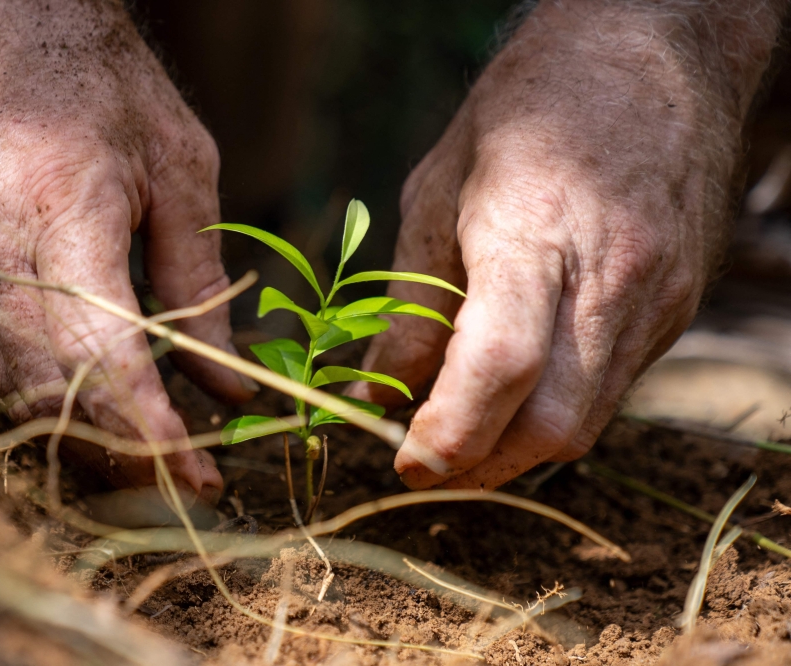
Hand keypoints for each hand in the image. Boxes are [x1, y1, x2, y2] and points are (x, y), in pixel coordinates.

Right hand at [0, 0, 257, 501]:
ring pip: (18, 392)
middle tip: (186, 484)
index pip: (103, 361)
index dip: (153, 433)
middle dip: (123, 456)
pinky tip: (97, 416)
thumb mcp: (181, 168)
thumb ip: (201, 280)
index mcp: (60, 218)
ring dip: (86, 440)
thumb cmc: (99, 81)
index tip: (201, 477)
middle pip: (54, 396)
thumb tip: (228, 383)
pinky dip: (51, 403)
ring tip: (152, 463)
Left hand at [351, 0, 782, 488]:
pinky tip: (521, 388)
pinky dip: (558, 407)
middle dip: (483, 465)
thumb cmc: (527, 110)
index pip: (499, 365)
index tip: (406, 462)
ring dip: (518, 447)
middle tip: (427, 462)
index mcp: (534, 231)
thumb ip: (411, 301)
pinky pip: (613, 387)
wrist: (651, 53)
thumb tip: (381, 393)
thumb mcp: (437, 190)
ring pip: (588, 420)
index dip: (449, 433)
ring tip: (466, 432)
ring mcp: (657, 297)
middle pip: (552, 422)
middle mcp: (611, 276)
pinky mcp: (678, 307)